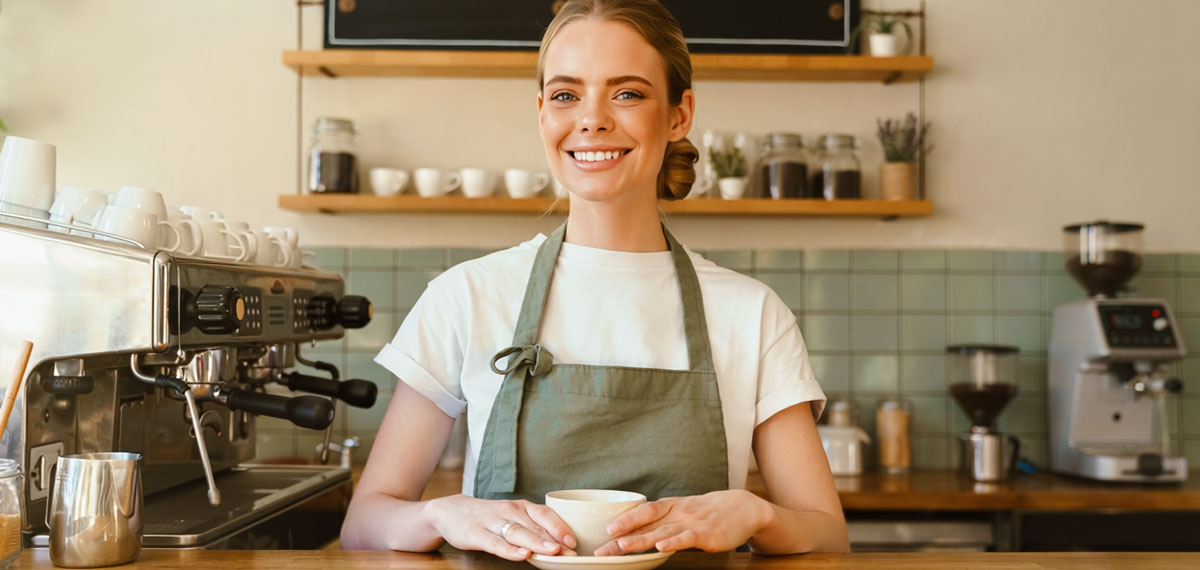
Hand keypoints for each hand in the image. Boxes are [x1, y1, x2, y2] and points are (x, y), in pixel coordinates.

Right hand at [427, 494, 577, 560]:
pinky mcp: (476, 534)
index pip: (544, 515)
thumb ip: (532, 528)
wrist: (450, 511)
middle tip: (570, 553)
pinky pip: (495, 542)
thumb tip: (560, 545)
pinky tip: (521, 555)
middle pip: (534, 526)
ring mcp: (492, 521)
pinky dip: (509, 549)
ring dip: (536, 542)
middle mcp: (508, 511)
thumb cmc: (488, 517)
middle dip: (554, 540)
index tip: (574, 542)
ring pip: (517, 532)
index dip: (560, 527)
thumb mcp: (512, 516)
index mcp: (521, 507)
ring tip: (552, 552)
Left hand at [593, 490, 769, 555]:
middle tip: (602, 549)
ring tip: (622, 547)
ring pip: (662, 531)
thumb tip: (634, 532)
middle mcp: (678, 512)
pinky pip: (687, 538)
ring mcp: (692, 523)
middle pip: (646, 525)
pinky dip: (674, 542)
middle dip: (622, 537)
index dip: (625, 519)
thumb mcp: (683, 511)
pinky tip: (661, 548)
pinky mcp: (707, 534)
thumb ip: (662, 520)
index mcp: (671, 506)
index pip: (643, 511)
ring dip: (640, 539)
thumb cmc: (709, 512)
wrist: (744, 508)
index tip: (605, 530)